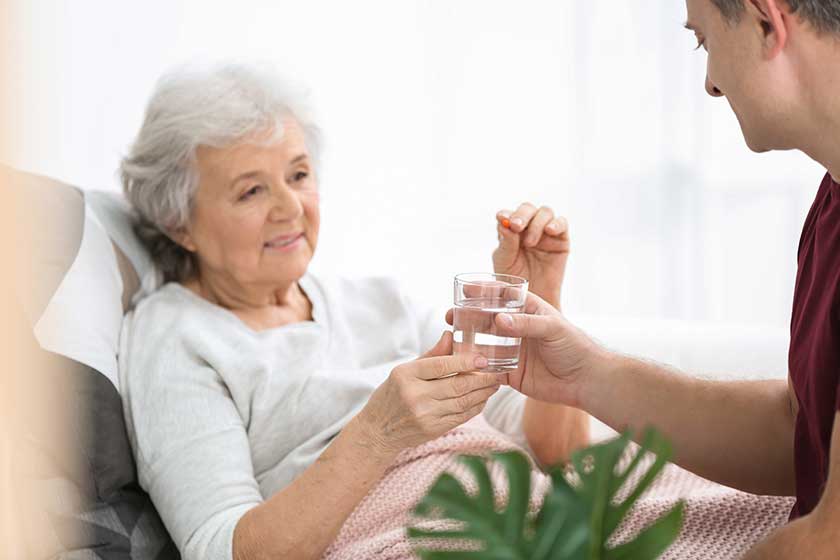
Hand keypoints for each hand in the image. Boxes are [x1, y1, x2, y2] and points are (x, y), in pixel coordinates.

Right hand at [357, 332, 500, 455]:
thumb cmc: (391, 395)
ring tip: (494, 385)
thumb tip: (451, 335)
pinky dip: (475, 407)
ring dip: (483, 393)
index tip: (484, 359)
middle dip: (482, 379)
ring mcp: (425, 415)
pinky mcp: (433, 430)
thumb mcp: (404, 370)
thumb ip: (431, 354)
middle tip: (498, 372)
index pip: (441, 365)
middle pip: (457, 385)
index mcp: (406, 375)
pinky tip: (483, 399)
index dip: (465, 362)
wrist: (378, 431)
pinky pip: (461, 417)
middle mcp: (415, 395)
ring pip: (463, 402)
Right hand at [446, 291, 609, 407]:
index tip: (464, 289)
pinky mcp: (511, 373)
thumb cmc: (575, 346)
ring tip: (451, 339)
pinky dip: (476, 367)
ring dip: (468, 341)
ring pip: (484, 344)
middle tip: (451, 317)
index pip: (501, 296)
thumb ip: (526, 324)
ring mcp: (513, 351)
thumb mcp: (552, 328)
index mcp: (528, 311)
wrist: (586, 380)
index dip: (483, 292)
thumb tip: (499, 320)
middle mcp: (517, 329)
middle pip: (486, 320)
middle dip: (468, 317)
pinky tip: (461, 364)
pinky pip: (488, 369)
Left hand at [493, 203, 569, 307]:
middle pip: (527, 209)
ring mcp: (545, 232)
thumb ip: (506, 243)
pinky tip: (549, 231)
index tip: (502, 218)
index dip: (505, 214)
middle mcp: (528, 228)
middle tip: (516, 226)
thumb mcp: (505, 262)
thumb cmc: (515, 281)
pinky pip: (562, 223)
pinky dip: (556, 223)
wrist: (534, 299)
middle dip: (521, 215)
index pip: (508, 214)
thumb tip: (503, 222)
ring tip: (530, 242)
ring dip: (536, 223)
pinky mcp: (561, 239)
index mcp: (510, 231)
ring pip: (544, 212)